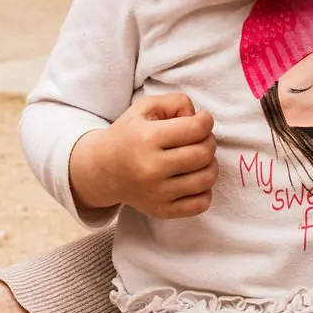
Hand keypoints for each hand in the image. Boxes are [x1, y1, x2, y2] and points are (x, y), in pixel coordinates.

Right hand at [69, 93, 216, 217]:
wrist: (102, 170)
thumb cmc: (129, 135)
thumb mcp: (145, 107)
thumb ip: (176, 102)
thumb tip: (199, 118)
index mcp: (147, 138)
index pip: (196, 129)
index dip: (205, 120)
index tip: (201, 120)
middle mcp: (152, 168)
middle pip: (204, 154)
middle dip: (208, 141)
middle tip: (199, 139)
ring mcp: (157, 193)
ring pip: (207, 179)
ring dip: (210, 164)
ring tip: (198, 158)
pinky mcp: (162, 210)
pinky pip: (201, 204)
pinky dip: (205, 190)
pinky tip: (192, 179)